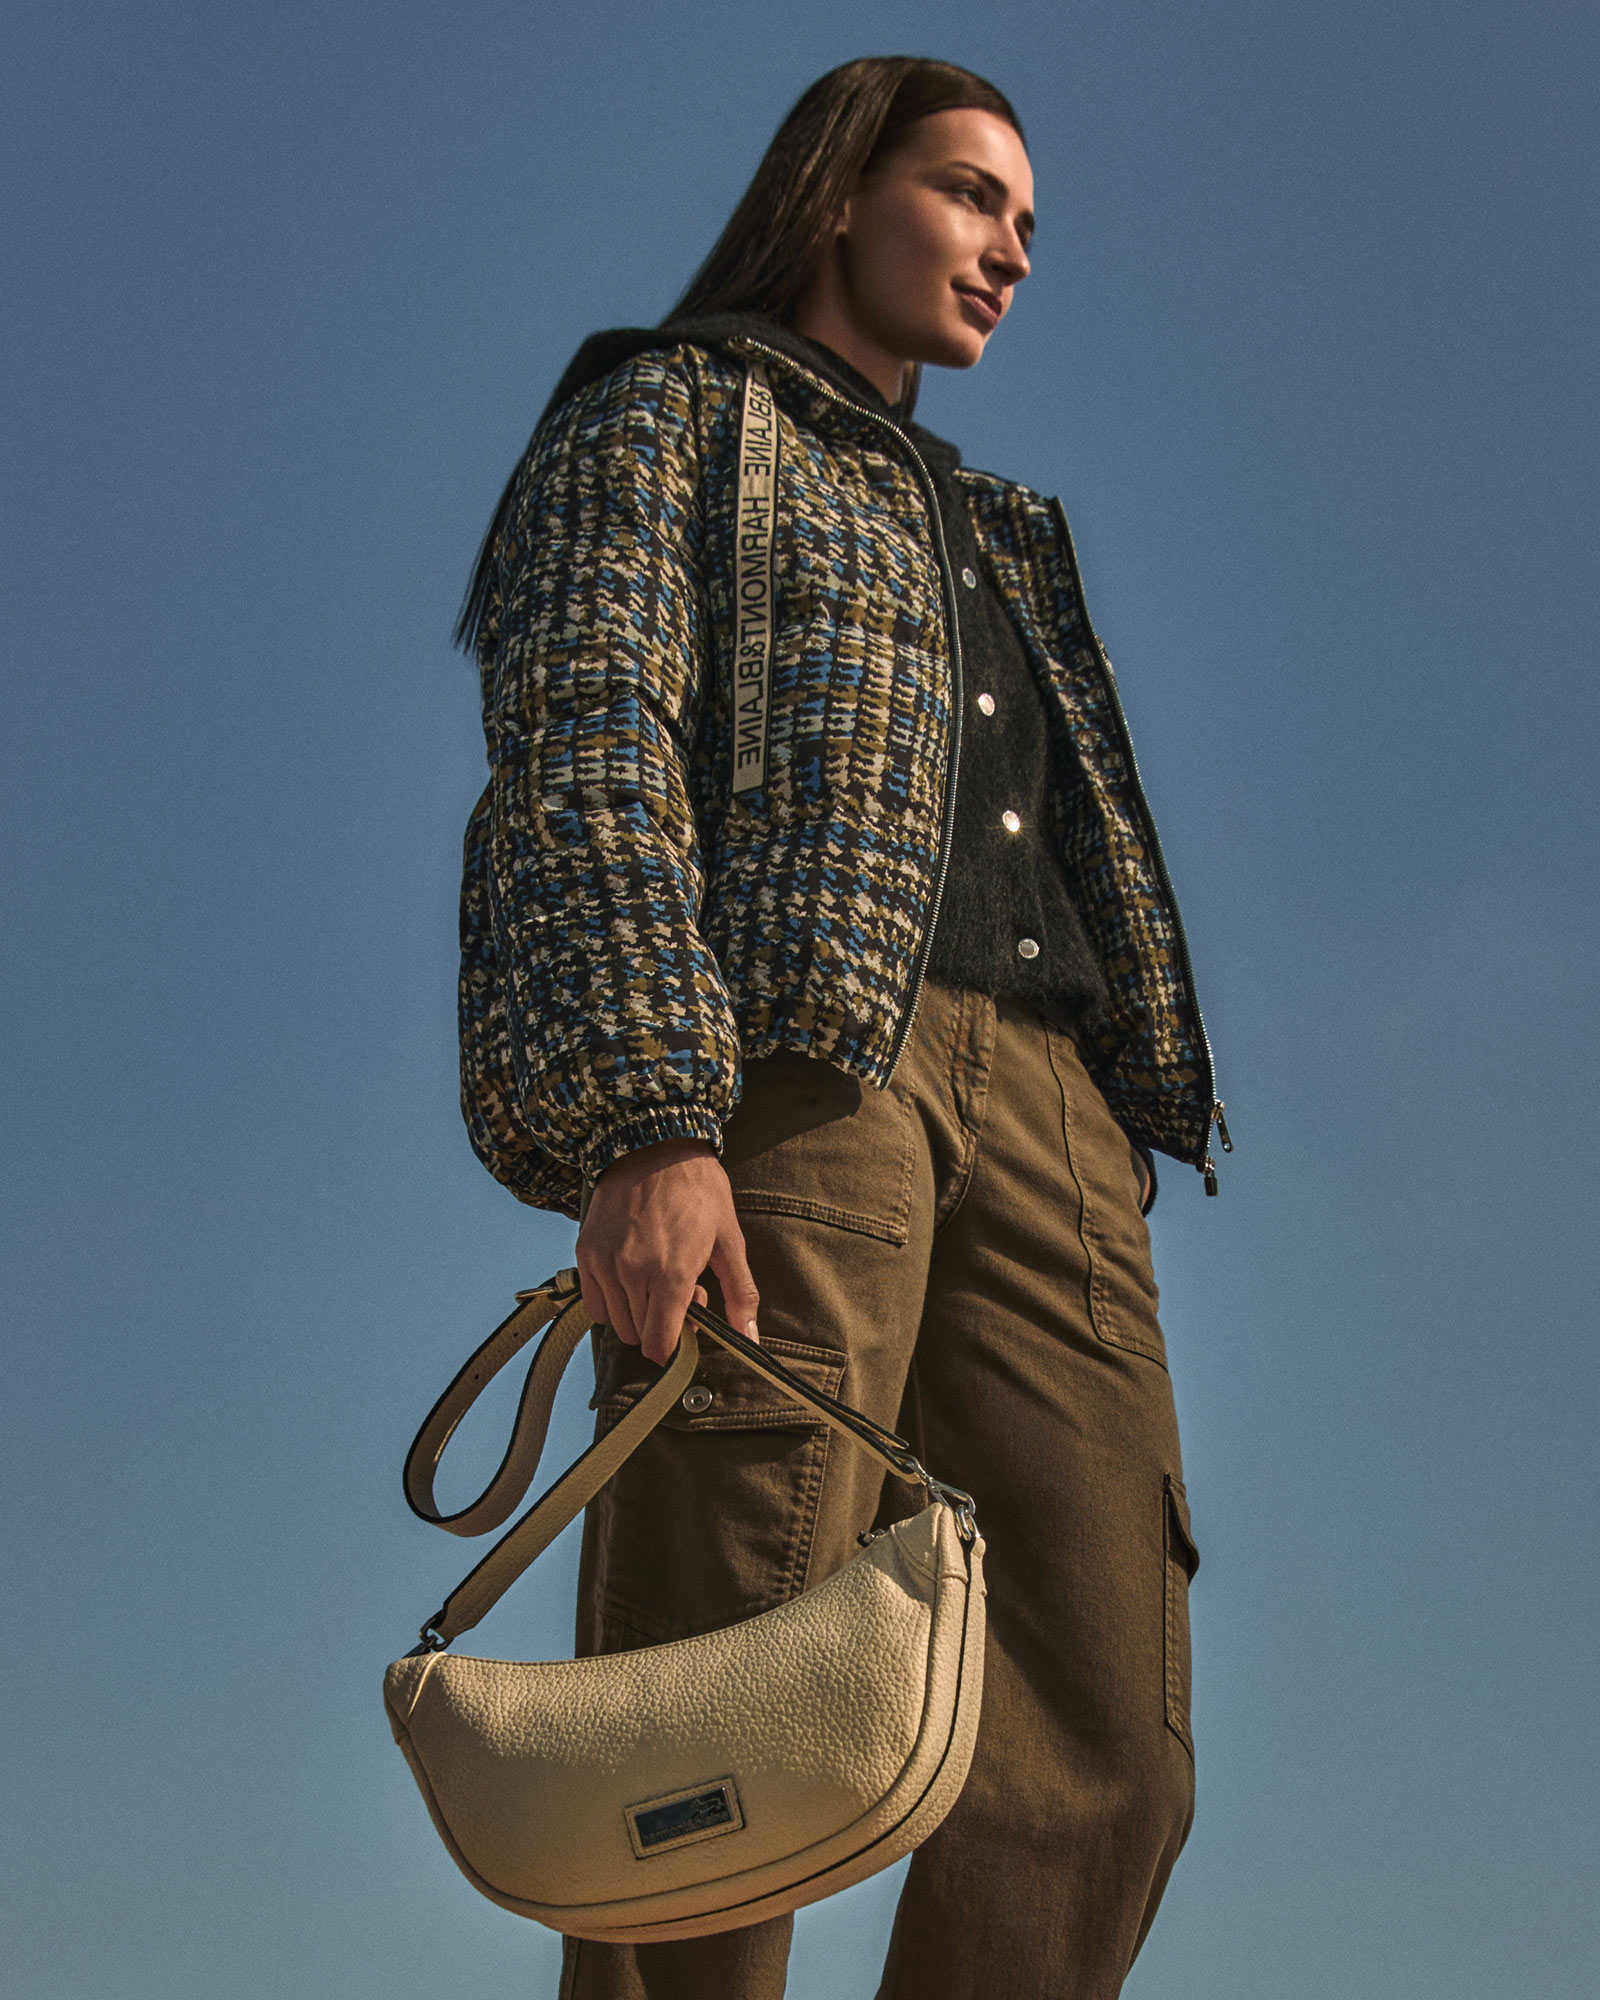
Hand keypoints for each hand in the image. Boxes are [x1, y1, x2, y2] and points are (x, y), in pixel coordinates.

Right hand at [576, 1138, 759, 1365]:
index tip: (688, 1328)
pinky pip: (594, 1304)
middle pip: (639, 1335)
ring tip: (656, 1278)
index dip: (675, 1347)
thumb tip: (750, 1338)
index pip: (659, 1345)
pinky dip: (612, 1301)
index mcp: (671, 1274)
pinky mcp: (586, 1253)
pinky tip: (631, 1276)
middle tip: (680, 1290)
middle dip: (662, 1324)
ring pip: (616, 1323)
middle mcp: (632, 1273)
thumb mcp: (729, 1238)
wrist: (654, 1144)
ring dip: (637, 1313)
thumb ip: (740, 1293)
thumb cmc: (698, 1189)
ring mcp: (605, 1263)